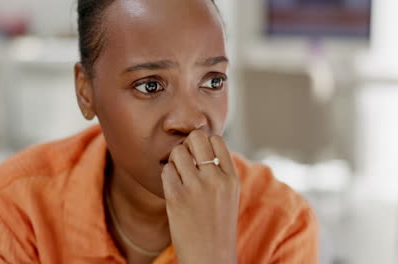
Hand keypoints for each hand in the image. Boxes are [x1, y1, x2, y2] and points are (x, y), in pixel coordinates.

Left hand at [161, 130, 239, 263]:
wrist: (210, 257)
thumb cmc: (217, 226)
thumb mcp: (229, 195)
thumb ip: (219, 171)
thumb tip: (199, 146)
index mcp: (231, 178)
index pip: (216, 139)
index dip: (204, 143)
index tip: (200, 156)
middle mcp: (216, 179)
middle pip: (196, 138)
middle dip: (188, 145)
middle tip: (186, 160)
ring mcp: (196, 187)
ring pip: (177, 152)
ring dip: (175, 160)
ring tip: (179, 175)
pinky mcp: (176, 197)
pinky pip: (166, 170)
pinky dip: (167, 175)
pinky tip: (173, 187)